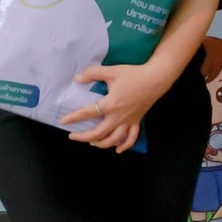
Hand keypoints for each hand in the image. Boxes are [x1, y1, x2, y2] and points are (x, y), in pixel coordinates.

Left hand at [61, 61, 178, 149]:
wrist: (156, 78)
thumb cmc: (134, 74)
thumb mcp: (112, 71)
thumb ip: (93, 73)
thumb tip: (77, 78)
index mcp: (110, 104)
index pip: (88, 113)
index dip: (74, 117)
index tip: (64, 121)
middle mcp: (118, 116)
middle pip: (99, 133)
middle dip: (84, 137)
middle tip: (73, 136)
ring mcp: (129, 121)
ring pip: (114, 139)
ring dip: (101, 144)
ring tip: (91, 143)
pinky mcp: (137, 121)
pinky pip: (132, 138)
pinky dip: (125, 146)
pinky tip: (118, 150)